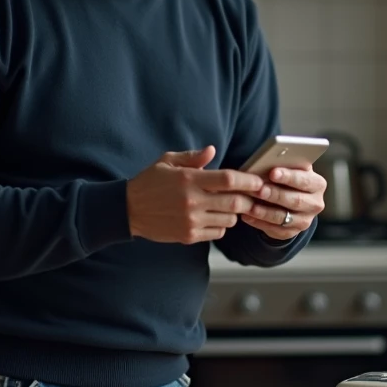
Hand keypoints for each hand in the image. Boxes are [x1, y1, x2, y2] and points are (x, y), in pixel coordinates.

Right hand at [127, 146, 264, 243]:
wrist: (128, 210)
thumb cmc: (149, 182)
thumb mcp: (167, 162)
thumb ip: (192, 157)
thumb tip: (212, 151)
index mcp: (189, 179)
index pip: (228, 179)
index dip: (248, 180)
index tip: (258, 180)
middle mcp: (192, 201)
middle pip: (235, 202)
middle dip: (249, 199)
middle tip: (253, 196)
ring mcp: (191, 221)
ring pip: (229, 219)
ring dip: (235, 213)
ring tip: (230, 206)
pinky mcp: (188, 236)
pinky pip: (217, 233)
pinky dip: (222, 226)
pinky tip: (215, 218)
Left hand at [242, 164, 326, 240]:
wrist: (291, 197)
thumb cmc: (287, 178)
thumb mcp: (290, 169)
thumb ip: (284, 165)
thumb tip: (267, 161)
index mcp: (317, 184)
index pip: (304, 180)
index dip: (288, 177)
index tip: (273, 172)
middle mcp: (315, 204)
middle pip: (295, 201)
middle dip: (275, 195)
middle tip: (259, 190)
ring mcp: (305, 220)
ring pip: (284, 218)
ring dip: (264, 212)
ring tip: (249, 205)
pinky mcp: (292, 232)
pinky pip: (275, 230)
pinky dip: (259, 223)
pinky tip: (247, 216)